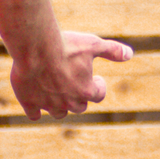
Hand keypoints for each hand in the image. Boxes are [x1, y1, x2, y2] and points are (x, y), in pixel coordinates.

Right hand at [10, 31, 134, 119]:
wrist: (35, 48)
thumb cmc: (66, 45)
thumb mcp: (92, 44)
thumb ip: (112, 50)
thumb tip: (130, 54)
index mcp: (86, 90)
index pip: (99, 95)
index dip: (98, 87)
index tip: (96, 79)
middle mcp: (70, 102)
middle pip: (79, 107)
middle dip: (79, 97)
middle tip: (75, 84)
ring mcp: (49, 105)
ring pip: (58, 113)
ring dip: (59, 105)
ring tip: (55, 92)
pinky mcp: (29, 103)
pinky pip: (34, 114)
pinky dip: (36, 111)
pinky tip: (35, 104)